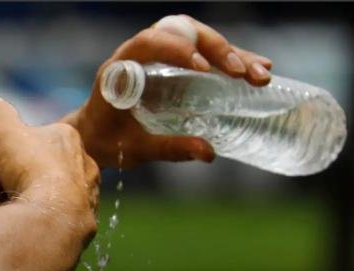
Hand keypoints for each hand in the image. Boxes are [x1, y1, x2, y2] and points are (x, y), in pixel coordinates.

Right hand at [0, 92, 99, 222]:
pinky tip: (44, 220)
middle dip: (48, 168)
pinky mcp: (88, 220)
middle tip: (24, 179)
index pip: (52, 134)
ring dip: (57, 194)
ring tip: (34, 203)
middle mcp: (87, 163)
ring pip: (73, 189)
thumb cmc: (31, 167)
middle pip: (64, 162)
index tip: (17, 153)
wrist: (52, 214)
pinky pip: (73, 215)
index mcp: (69, 137)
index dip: (33, 142)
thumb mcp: (6, 133)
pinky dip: (60, 216)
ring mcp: (91, 193)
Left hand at [66, 14, 273, 168]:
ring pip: (200, 40)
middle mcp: (141, 52)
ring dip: (233, 54)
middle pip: (184, 34)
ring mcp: (161, 56)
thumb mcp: (133, 148)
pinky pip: (205, 55)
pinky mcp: (175, 66)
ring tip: (261, 74)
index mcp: (120, 66)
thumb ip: (167, 148)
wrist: (92, 139)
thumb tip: (209, 152)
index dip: (177, 49)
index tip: (202, 69)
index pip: (150, 42)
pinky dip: (230, 62)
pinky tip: (256, 72)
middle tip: (244, 73)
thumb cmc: (105, 141)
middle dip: (218, 50)